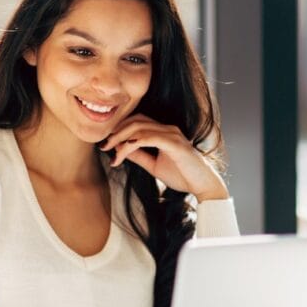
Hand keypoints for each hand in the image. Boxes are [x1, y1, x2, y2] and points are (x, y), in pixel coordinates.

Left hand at [100, 114, 228, 200]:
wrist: (203, 185)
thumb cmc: (183, 176)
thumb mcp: (154, 165)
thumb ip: (139, 156)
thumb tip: (121, 149)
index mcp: (164, 132)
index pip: (137, 120)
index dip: (120, 129)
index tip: (107, 144)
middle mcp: (168, 129)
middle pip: (136, 120)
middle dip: (116, 132)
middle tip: (103, 145)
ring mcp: (172, 135)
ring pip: (140, 127)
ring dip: (121, 138)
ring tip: (111, 150)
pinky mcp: (175, 144)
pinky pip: (149, 137)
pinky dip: (133, 143)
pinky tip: (124, 152)